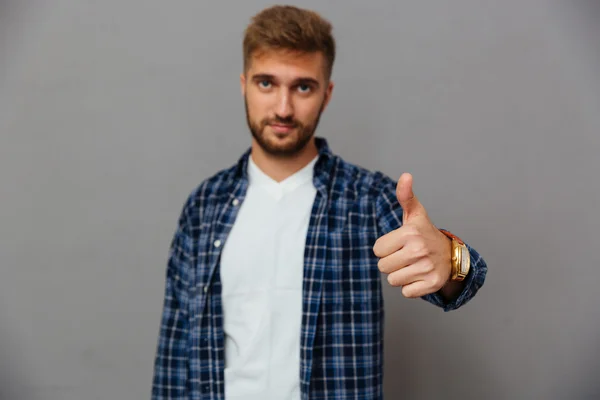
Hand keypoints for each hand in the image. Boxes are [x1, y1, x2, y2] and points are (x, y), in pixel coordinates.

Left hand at [373, 173, 451, 297]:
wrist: (451, 255)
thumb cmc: (425, 234)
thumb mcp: (415, 214)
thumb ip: (405, 196)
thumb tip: (405, 175)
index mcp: (409, 233)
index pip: (377, 250)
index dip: (385, 248)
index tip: (399, 244)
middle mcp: (418, 250)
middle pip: (383, 267)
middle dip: (391, 262)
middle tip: (406, 255)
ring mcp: (426, 268)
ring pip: (393, 280)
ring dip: (400, 275)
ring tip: (413, 265)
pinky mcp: (432, 284)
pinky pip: (406, 292)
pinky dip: (411, 287)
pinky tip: (420, 276)